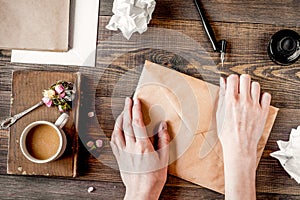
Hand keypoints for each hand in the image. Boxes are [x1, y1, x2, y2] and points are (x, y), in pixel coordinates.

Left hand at [110, 97, 169, 199]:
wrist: (141, 192)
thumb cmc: (154, 177)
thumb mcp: (164, 158)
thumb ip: (163, 140)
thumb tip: (162, 126)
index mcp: (143, 146)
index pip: (137, 123)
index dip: (136, 110)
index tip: (136, 100)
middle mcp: (131, 147)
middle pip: (126, 124)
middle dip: (127, 109)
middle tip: (128, 100)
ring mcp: (123, 152)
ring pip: (118, 131)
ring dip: (120, 119)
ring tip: (123, 111)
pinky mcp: (119, 157)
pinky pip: (114, 141)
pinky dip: (115, 131)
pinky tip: (117, 128)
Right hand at [217, 74, 270, 199]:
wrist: (239, 146)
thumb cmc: (227, 133)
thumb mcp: (219, 113)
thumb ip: (222, 95)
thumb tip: (222, 82)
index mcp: (231, 101)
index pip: (233, 78)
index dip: (231, 79)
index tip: (231, 83)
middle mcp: (244, 101)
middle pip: (245, 78)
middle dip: (241, 80)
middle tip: (240, 87)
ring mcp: (255, 106)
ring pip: (256, 85)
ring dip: (251, 87)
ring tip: (248, 94)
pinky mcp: (263, 111)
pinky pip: (266, 96)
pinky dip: (261, 96)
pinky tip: (256, 101)